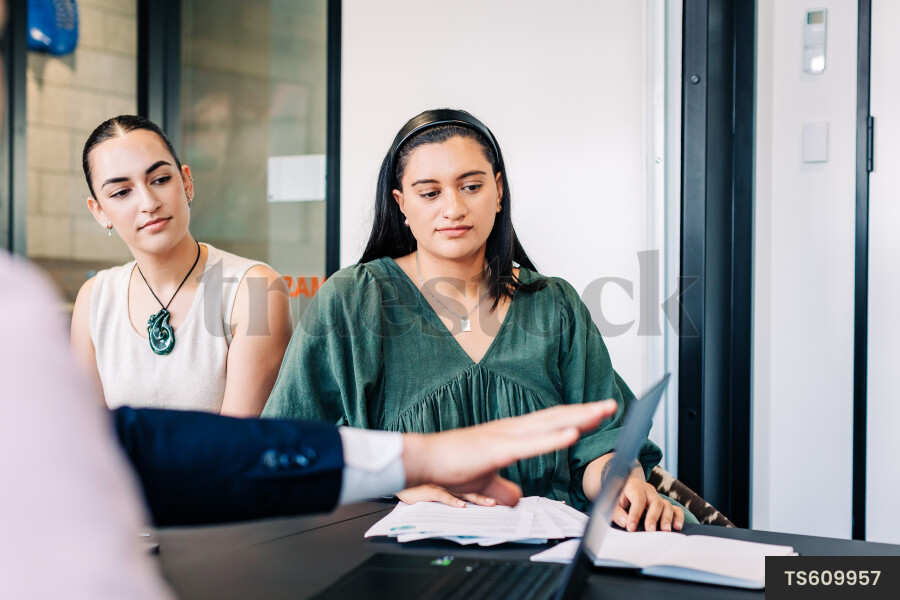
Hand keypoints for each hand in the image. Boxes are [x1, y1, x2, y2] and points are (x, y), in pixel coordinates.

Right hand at [401, 401, 616, 506]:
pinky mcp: (497, 448)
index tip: (597, 414)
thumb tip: (515, 499)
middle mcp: (512, 429)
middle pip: (556, 417)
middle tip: (611, 404)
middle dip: (586, 412)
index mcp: (510, 434)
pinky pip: (531, 444)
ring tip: (601, 411)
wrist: (424, 460)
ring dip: (577, 418)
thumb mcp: (483, 483)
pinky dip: (553, 439)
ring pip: (549, 424)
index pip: (549, 423)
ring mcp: (506, 436)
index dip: (574, 418)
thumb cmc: (450, 466)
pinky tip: (571, 434)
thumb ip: (501, 489)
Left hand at [613, 476, 684, 531]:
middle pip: (656, 502)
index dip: (635, 514)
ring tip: (665, 531)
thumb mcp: (611, 502)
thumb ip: (617, 512)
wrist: (621, 488)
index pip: (638, 499)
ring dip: (667, 519)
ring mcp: (657, 496)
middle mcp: (648, 490)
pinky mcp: (664, 504)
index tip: (631, 528)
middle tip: (650, 531)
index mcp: (634, 486)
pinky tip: (677, 527)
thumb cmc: (616, 497)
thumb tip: (625, 522)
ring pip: (667, 505)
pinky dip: (678, 517)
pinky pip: (675, 509)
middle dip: (653, 517)